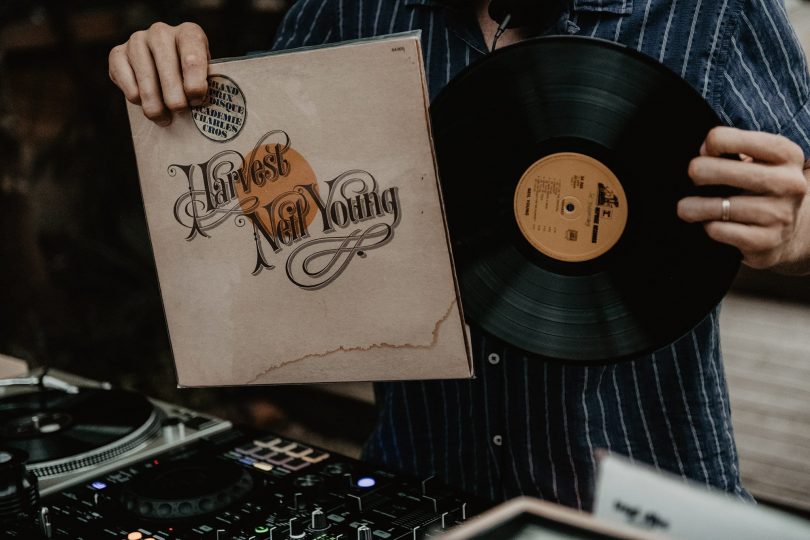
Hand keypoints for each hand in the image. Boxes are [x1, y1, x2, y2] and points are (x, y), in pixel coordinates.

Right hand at [108, 22, 209, 125]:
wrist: (163, 68)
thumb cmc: (190, 75)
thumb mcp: (204, 76)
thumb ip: (205, 86)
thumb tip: (198, 103)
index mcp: (189, 33)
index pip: (192, 59)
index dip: (195, 85)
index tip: (197, 101)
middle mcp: (160, 32)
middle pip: (167, 71)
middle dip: (175, 99)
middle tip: (180, 113)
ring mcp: (136, 41)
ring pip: (146, 82)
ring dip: (156, 107)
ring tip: (164, 119)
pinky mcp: (117, 54)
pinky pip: (128, 86)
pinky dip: (138, 102)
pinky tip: (147, 104)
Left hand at [677, 126, 808, 268]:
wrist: (790, 233)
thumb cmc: (762, 188)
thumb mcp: (760, 160)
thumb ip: (734, 148)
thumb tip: (704, 152)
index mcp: (787, 154)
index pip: (731, 139)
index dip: (711, 143)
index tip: (706, 153)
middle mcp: (789, 183)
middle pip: (721, 170)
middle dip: (697, 172)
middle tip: (693, 178)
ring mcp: (779, 215)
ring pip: (717, 206)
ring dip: (693, 206)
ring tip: (686, 207)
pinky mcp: (766, 241)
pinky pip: (718, 230)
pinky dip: (707, 226)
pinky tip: (711, 223)